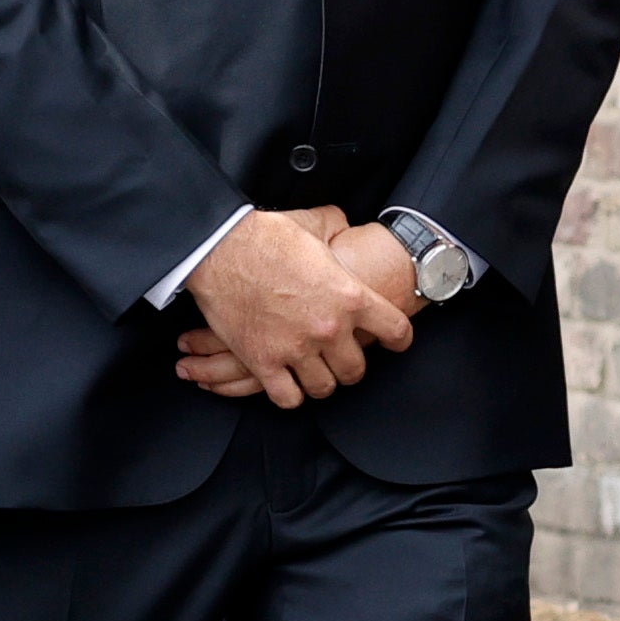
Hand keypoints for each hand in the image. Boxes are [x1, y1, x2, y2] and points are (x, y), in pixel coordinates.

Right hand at [178, 206, 410, 408]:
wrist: (220, 248)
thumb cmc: (267, 235)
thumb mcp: (316, 222)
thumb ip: (340, 229)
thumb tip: (347, 227)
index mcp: (350, 296)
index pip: (395, 330)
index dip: (399, 339)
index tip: (394, 342)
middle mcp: (329, 328)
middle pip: (356, 369)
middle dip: (351, 366)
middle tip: (343, 360)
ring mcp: (296, 349)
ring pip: (324, 388)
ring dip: (321, 381)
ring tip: (315, 373)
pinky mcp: (263, 362)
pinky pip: (288, 397)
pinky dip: (290, 394)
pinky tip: (288, 383)